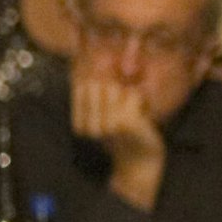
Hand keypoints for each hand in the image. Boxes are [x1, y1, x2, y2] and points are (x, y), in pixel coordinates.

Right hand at [72, 67, 165, 198]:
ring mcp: (107, 124)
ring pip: (116, 87)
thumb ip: (97, 95)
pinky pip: (133, 94)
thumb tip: (96, 60)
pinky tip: (142, 117)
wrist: (141, 161)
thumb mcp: (104, 116)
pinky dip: (141, 101)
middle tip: (124, 111)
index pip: (81, 86)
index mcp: (79, 124)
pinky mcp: (126, 123)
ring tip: (133, 114)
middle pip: (97, 84)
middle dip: (114, 91)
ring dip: (129, 97)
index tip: (111, 108)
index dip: (100, 87)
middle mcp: (89, 125)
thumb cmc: (124, 134)